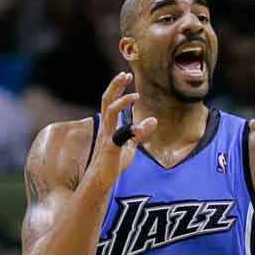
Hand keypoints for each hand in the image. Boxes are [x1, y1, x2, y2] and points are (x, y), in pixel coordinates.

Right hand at [85, 72, 156, 191]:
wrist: (101, 180)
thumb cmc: (113, 163)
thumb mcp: (129, 146)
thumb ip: (139, 133)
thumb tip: (154, 120)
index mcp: (108, 125)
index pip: (110, 101)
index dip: (116, 87)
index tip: (125, 75)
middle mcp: (106, 128)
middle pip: (106, 101)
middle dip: (115, 86)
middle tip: (126, 74)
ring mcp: (107, 138)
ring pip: (110, 113)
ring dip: (122, 102)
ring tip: (135, 96)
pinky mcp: (111, 149)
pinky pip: (119, 137)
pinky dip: (130, 130)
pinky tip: (141, 126)